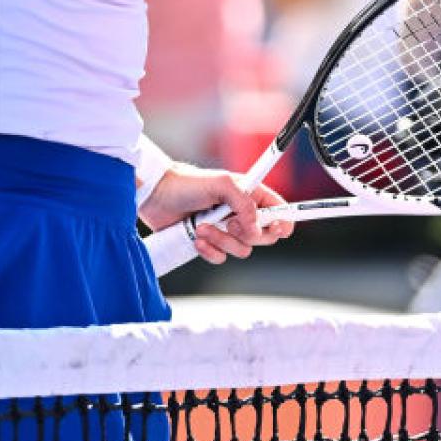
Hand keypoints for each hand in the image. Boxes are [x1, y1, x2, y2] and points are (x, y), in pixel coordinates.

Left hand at [139, 164, 294, 261]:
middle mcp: (241, 214)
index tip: (277, 228)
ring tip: (203, 226)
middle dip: (247, 233)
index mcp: (250, 195)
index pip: (279, 211)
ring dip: (222, 240)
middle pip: (264, 236)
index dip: (284, 221)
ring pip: (242, 250)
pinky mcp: (210, 244)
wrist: (157, 196)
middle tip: (230, 223)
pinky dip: (210, 251)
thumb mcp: (222, 184)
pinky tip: (198, 238)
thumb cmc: (187, 183)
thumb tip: (255, 227)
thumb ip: (244, 203)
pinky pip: (221, 258)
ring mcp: (225, 230)